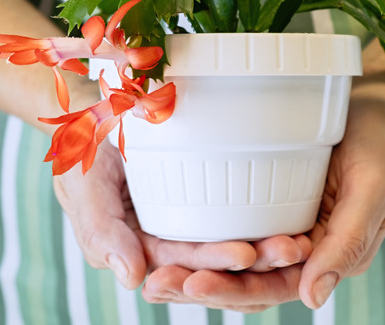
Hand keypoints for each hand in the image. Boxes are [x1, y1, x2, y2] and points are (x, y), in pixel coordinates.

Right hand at [52, 142, 311, 289]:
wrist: (94, 106)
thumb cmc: (82, 146)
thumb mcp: (82, 185)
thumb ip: (101, 230)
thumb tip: (131, 278)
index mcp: (141, 246)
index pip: (180, 261)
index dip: (211, 262)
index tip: (247, 254)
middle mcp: (171, 237)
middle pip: (214, 258)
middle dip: (254, 259)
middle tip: (291, 249)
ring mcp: (190, 216)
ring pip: (232, 238)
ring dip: (267, 246)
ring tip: (302, 241)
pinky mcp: (206, 190)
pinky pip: (237, 207)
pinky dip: (265, 212)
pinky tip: (297, 214)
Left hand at [141, 83, 384, 310]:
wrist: (378, 101)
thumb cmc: (381, 139)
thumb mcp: (373, 186)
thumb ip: (349, 241)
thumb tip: (312, 299)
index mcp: (330, 255)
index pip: (275, 287)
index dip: (232, 290)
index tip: (190, 282)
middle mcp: (303, 249)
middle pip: (246, 282)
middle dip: (201, 287)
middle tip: (154, 285)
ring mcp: (284, 226)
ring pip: (235, 263)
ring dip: (195, 270)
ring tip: (151, 275)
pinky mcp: (271, 201)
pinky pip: (234, 227)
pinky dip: (205, 239)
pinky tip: (168, 238)